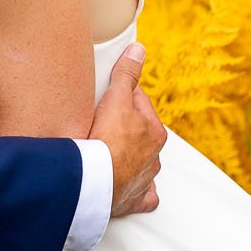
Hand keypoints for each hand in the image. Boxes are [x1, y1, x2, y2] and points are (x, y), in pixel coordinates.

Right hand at [89, 42, 163, 217]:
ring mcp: (145, 179)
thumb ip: (127, 74)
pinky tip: (128, 186)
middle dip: (126, 127)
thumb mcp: (116, 98)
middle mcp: (154, 157)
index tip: (107, 97)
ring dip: (130, 158)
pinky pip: (142, 195)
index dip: (122, 97)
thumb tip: (138, 50)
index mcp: (155, 132)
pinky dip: (137, 191)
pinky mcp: (133, 199)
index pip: (140, 104)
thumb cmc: (107, 140)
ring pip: (142, 163)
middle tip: (102, 123)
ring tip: (107, 152)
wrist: (95, 182)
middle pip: (140, 133)